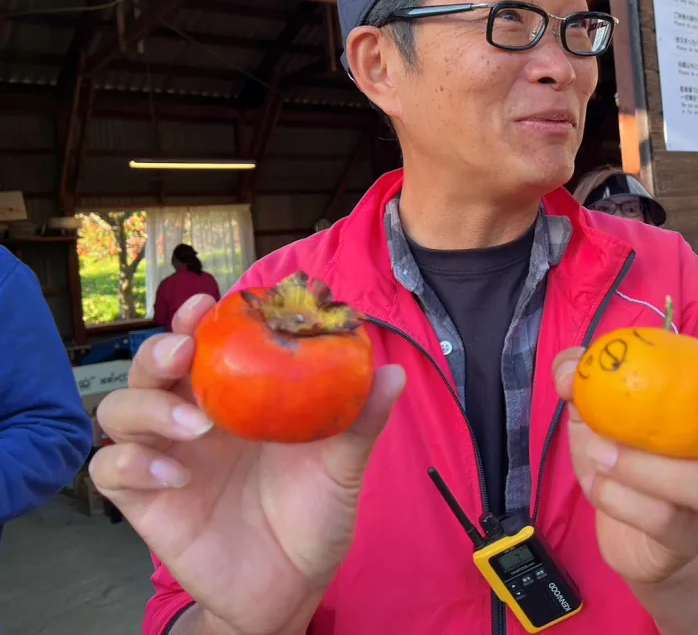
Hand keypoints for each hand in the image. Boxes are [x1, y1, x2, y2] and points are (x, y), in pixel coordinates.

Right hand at [89, 294, 404, 634]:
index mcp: (239, 396)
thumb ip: (360, 420)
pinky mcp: (146, 500)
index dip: (200, 320)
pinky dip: (133, 463)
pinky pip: (111, 468)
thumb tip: (393, 373)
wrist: (295, 585)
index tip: (210, 305)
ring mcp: (167, 455)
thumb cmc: (316, 513)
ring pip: (119, 408)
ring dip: (149, 407)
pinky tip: (178, 478)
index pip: (207, 344)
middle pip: (152, 365)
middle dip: (160, 349)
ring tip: (198, 427)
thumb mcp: (343, 466)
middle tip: (185, 352)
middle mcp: (195, 417)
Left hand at [552, 330, 697, 587]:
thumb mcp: (603, 407)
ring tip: (601, 450)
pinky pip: (666, 520)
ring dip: (652, 465)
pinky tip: (596, 482)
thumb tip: (571, 365)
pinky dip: (622, 497)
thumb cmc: (629, 452)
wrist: (627, 533)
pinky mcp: (688, 540)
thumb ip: (586, 377)